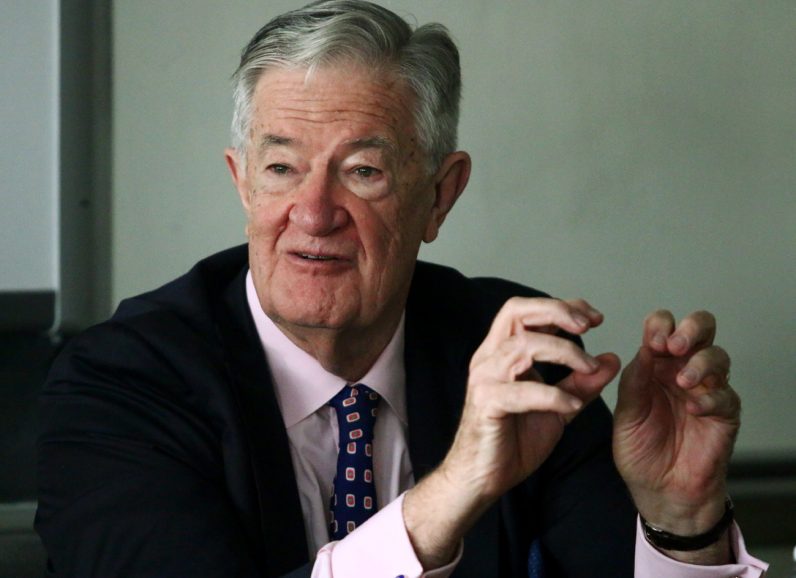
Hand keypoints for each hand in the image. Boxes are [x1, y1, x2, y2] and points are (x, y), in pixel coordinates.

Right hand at [404, 297, 620, 567]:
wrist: (482, 479)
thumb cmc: (512, 441)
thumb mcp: (557, 408)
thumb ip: (581, 384)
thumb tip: (610, 359)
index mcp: (503, 353)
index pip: (528, 311)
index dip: (562, 307)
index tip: (595, 318)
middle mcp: (489, 358)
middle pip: (517, 311)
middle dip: (556, 311)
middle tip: (588, 325)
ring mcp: (485, 379)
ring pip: (523, 346)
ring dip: (564, 352)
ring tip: (589, 369)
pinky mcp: (486, 403)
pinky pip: (521, 391)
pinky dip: (552, 394)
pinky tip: (573, 404)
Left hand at [613, 310, 739, 562]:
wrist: (658, 490)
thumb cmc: (640, 449)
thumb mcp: (626, 412)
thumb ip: (634, 380)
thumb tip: (644, 347)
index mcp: (656, 365)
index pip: (664, 327)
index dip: (660, 325)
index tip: (652, 340)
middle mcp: (683, 370)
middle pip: (701, 329)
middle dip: (691, 329)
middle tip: (675, 346)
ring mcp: (706, 390)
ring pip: (718, 357)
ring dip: (700, 364)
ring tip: (682, 382)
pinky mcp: (724, 415)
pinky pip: (726, 397)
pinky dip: (710, 398)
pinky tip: (693, 409)